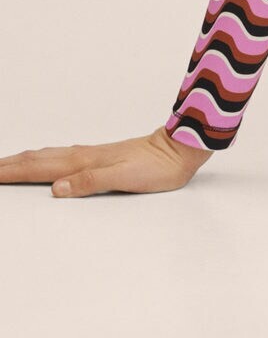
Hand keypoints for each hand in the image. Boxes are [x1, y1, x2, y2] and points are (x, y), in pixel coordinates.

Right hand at [0, 127, 213, 197]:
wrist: (181, 149)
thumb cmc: (158, 166)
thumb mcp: (125, 178)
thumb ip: (90, 182)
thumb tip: (56, 188)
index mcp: (85, 162)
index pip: (39, 168)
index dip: (11, 172)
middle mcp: (84, 156)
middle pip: (39, 159)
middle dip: (10, 164)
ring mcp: (93, 155)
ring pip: (50, 156)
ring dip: (25, 160)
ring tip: (8, 163)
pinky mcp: (102, 157)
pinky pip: (63, 157)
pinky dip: (45, 158)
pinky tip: (49, 160)